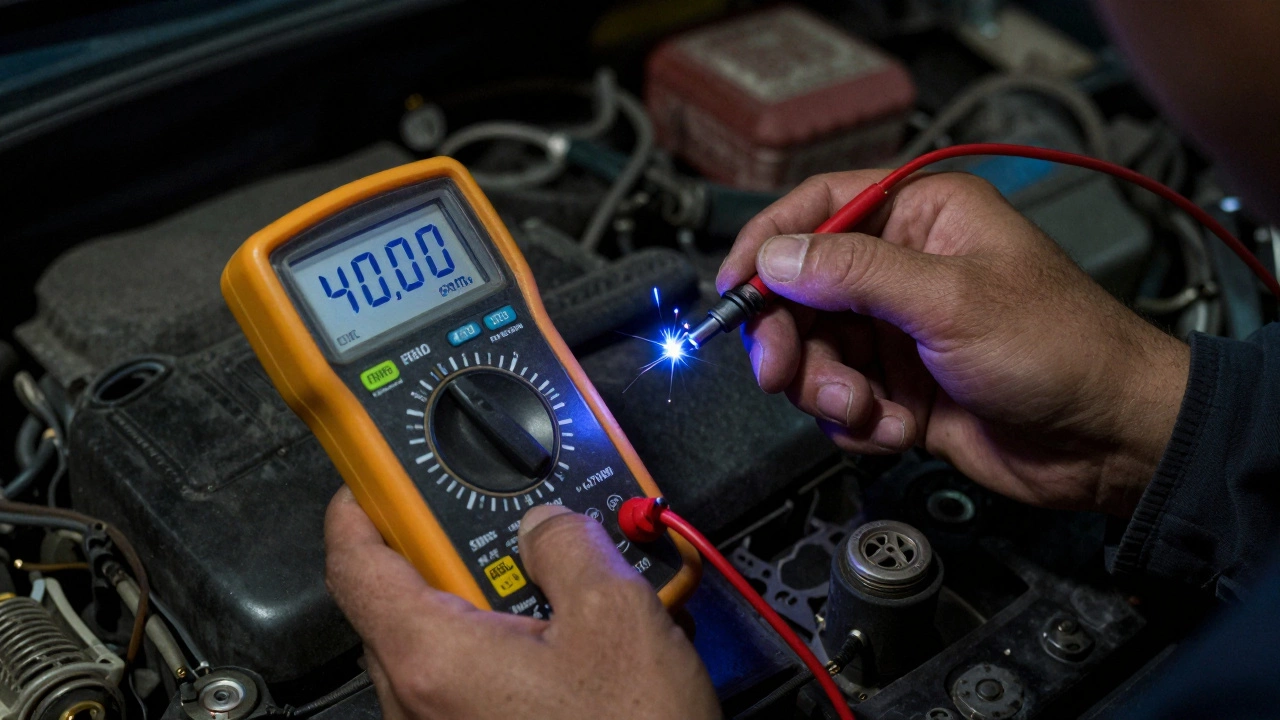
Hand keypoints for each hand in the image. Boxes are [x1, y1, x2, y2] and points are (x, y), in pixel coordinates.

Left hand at [324, 489, 718, 719]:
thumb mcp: (615, 615)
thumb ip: (569, 545)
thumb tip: (547, 524)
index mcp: (431, 657)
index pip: (354, 563)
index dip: (360, 506)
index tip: (375, 477)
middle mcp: (418, 702)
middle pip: (399, 601)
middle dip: (448, 555)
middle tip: (505, 532)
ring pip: (437, 645)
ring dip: (483, 605)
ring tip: (556, 595)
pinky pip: (463, 684)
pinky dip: (498, 651)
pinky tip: (563, 648)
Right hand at [718, 171, 1188, 516]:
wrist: (1107, 442)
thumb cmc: (1059, 348)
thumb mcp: (951, 299)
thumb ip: (855, 274)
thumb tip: (776, 255)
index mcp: (920, 218)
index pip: (818, 208)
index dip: (767, 244)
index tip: (732, 286)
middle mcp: (902, 269)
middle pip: (801, 291)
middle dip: (790, 339)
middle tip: (782, 372)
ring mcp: (898, 332)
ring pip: (814, 353)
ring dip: (829, 389)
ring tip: (868, 409)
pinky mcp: (899, 388)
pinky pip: (840, 400)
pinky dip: (859, 422)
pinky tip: (901, 428)